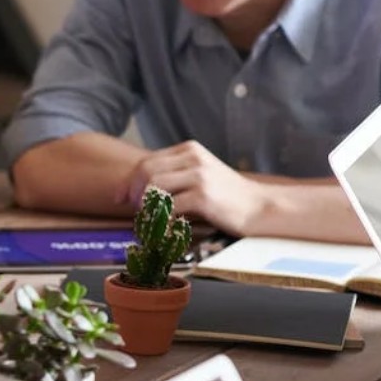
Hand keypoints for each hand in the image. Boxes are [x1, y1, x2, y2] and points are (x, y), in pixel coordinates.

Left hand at [116, 141, 267, 233]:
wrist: (260, 207)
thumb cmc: (226, 196)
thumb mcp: (199, 174)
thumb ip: (172, 175)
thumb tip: (135, 190)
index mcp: (189, 150)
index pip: (146, 162)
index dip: (128, 182)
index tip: (120, 198)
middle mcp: (193, 158)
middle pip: (145, 173)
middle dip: (132, 194)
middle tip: (132, 211)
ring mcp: (198, 176)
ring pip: (153, 189)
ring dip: (146, 209)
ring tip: (149, 221)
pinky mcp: (203, 196)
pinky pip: (168, 209)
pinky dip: (161, 222)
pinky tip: (165, 230)